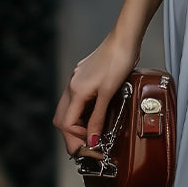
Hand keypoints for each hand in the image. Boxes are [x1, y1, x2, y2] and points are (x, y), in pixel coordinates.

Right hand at [53, 30, 140, 156]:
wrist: (125, 39)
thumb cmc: (118, 61)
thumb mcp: (109, 93)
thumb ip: (98, 118)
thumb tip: (92, 141)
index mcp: (75, 91)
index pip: (66, 124)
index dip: (77, 138)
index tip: (92, 147)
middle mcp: (72, 86)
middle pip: (62, 119)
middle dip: (72, 135)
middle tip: (89, 146)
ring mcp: (77, 81)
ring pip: (69, 110)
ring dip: (78, 124)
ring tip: (94, 134)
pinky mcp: (85, 77)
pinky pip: (78, 100)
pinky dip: (83, 113)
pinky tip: (95, 116)